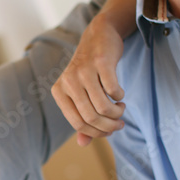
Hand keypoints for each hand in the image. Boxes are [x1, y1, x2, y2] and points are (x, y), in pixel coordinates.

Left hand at [51, 13, 125, 146]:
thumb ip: (81, 118)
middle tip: (120, 123)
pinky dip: (120, 97)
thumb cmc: (89, 70)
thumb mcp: (80, 93)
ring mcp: (83, 71)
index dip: (96, 132)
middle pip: (91, 117)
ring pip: (103, 107)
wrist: (98, 36)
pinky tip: (120, 94)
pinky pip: (113, 90)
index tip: (109, 131)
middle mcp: (68, 81)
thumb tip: (82, 144)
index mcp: (59, 92)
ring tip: (120, 108)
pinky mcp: (100, 62)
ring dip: (116, 113)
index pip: (77, 123)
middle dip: (109, 126)